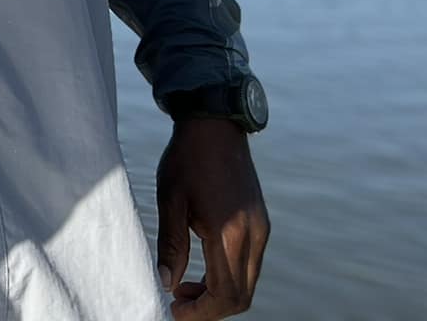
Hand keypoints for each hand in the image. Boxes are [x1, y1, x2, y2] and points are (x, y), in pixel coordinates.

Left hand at [154, 119, 269, 318]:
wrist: (215, 125)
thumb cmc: (187, 158)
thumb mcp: (170, 199)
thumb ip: (170, 245)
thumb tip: (165, 283)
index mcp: (229, 232)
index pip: (225, 294)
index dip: (200, 311)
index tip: (173, 310)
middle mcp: (253, 235)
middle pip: (241, 297)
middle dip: (209, 308)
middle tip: (176, 301)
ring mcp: (261, 230)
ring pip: (248, 284)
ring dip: (219, 294)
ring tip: (183, 285)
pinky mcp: (261, 224)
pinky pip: (250, 265)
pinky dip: (228, 277)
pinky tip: (202, 267)